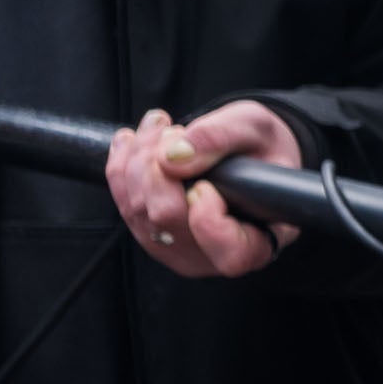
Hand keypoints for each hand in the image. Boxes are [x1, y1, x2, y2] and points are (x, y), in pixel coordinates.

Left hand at [105, 101, 305, 277]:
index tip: (205, 185)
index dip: (209, 219)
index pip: (232, 253)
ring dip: (138, 158)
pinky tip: (135, 141)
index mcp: (259, 241)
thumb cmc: (260, 148)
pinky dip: (122, 165)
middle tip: (176, 132)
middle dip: (159, 164)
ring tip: (159, 127)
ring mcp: (178, 249)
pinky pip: (122, 204)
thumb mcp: (255, 128)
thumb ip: (220, 138)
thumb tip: (171, 157)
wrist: (246, 155)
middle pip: (167, 219)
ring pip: (138, 210)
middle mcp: (216, 255)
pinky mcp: (151, 236)